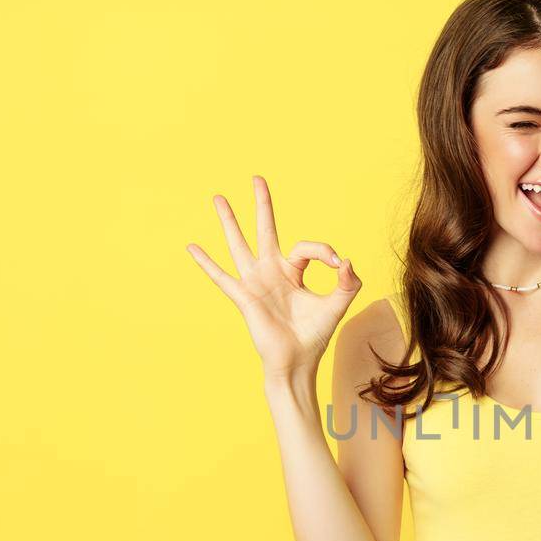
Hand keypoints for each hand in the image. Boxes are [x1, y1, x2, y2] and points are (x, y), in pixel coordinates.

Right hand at [186, 176, 360, 380]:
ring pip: (240, 245)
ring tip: (218, 197)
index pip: (306, 247)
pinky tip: (192, 246)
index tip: (339, 266)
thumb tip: (347, 261)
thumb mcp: (338, 305)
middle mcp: (271, 272)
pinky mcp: (244, 297)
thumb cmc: (314, 336)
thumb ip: (348, 283)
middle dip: (262, 204)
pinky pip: (221, 277)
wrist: (297, 362)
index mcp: (292, 272)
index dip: (325, 253)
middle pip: (265, 230)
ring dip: (229, 221)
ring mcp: (255, 282)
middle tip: (257, 178)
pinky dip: (206, 262)